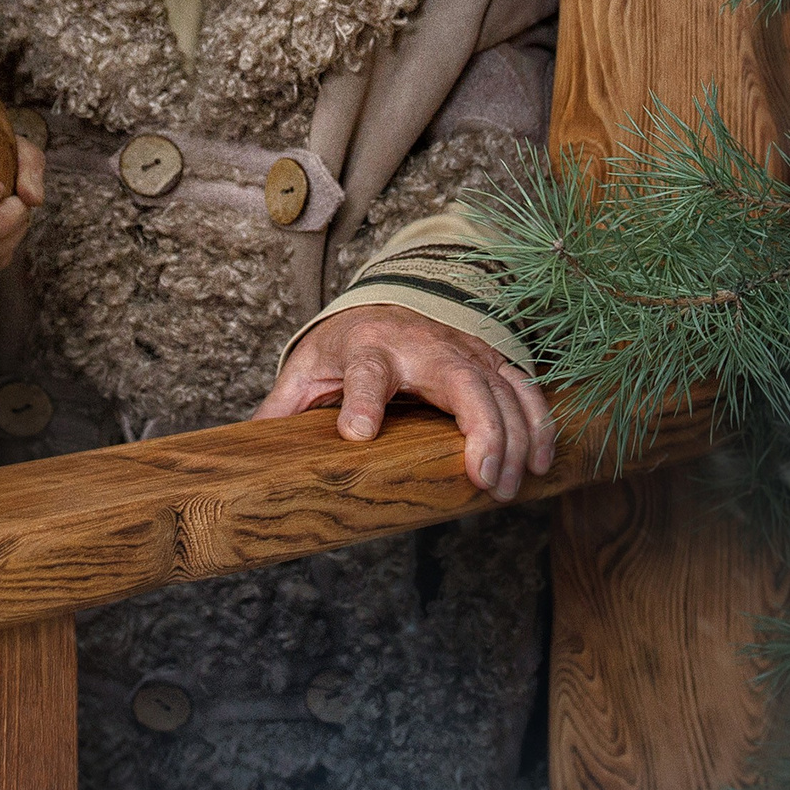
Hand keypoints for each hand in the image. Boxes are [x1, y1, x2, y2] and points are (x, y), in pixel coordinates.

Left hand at [256, 305, 553, 500]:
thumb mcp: (305, 370)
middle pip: (458, 380)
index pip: (364, 372)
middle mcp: (419, 345)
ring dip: (513, 437)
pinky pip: (524, 388)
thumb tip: (248, 450)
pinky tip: (541, 462)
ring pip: (500, 388)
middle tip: (482, 478)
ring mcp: (461, 349)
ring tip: (506, 487)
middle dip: (478, 428)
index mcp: (366, 348)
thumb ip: (283, 409)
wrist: (384, 302)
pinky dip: (538, 423)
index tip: (357, 435)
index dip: (361, 401)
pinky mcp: (489, 360)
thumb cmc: (343, 345)